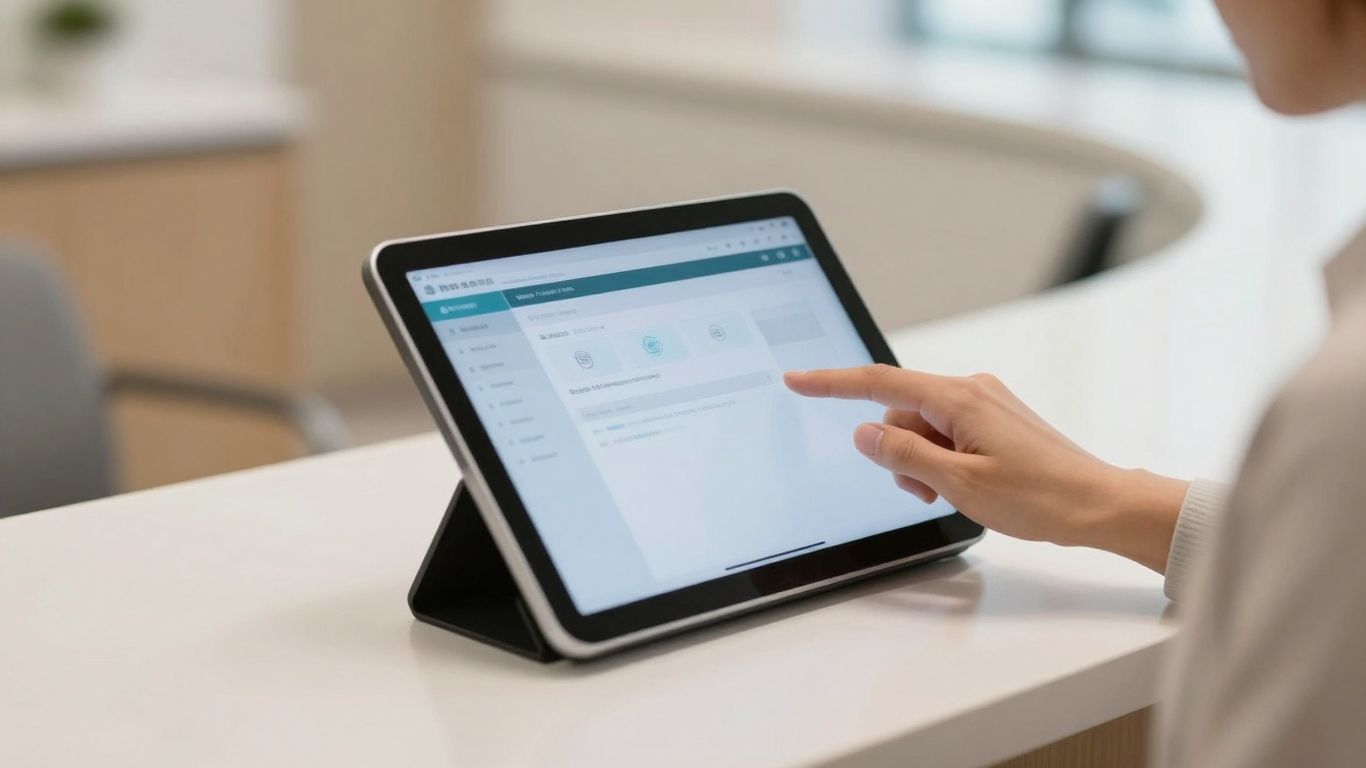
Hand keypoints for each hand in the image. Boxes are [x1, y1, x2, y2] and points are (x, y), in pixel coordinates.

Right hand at [784, 365, 1188, 572]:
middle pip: (901, 414)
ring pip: (922, 429)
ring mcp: (984, 405)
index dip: (831, 383)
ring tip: (953, 494)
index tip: (797, 379)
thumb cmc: (1039, 496)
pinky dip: (942, 462)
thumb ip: (904, 456)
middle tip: (926, 492)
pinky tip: (964, 486)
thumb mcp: (958, 483)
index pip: (878, 382)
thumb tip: (864, 433)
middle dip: (897, 453)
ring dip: (922, 464)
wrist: (1099, 504)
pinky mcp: (994, 421)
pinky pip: (947, 435)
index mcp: (958, 398)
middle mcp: (970, 390)